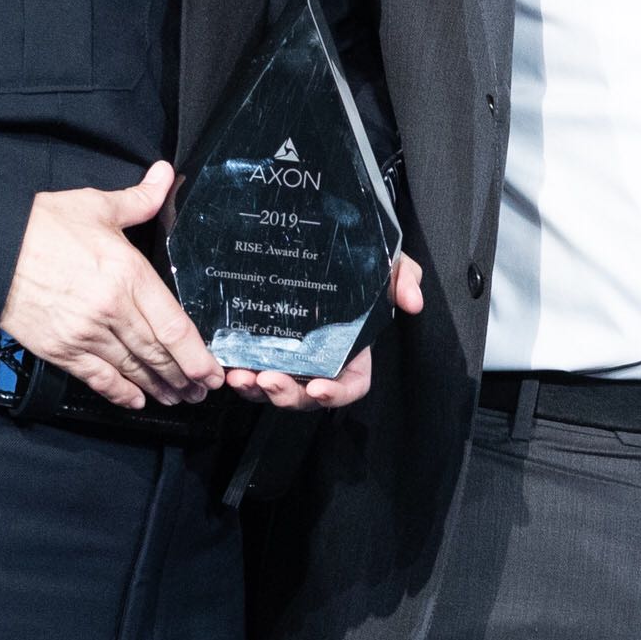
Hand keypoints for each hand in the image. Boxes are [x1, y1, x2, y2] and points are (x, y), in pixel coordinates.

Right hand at [0, 161, 221, 409]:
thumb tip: (164, 174)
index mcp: (129, 275)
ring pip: (132, 369)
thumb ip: (139, 199)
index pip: (174, 326)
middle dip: (185, 377)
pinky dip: (119, 393)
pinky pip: (97, 378)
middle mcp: (112, 310)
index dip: (197, 355)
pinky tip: (135, 400)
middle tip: (202, 391)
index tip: (213, 371)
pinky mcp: (60, 348)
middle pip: (158, 353)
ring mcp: (85, 333)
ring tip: (178, 397)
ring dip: (159, 387)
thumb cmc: (42, 224)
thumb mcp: (97, 205)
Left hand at [220, 252, 425, 411]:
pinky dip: (239, 372)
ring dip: (256, 389)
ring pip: (274, 388)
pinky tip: (227, 362)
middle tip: (269, 380)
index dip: (336, 394)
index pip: (350, 387)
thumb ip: (404, 280)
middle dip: (286, 395)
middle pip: (305, 396)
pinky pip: (251, 369)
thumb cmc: (360, 265)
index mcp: (352, 355)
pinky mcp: (263, 348)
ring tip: (241, 376)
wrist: (325, 243)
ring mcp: (290, 358)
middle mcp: (320, 362)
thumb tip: (413, 302)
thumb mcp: (388, 266)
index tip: (319, 388)